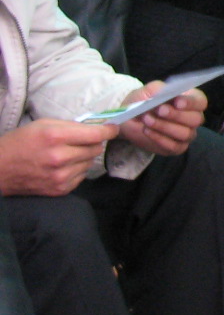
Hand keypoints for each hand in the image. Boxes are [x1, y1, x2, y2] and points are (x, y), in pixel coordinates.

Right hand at [0, 118, 118, 195]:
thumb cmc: (20, 142)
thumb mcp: (43, 125)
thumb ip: (71, 126)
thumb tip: (97, 127)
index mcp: (55, 137)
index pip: (95, 134)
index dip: (108, 130)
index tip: (113, 128)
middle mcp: (60, 158)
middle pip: (95, 148)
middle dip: (92, 142)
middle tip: (80, 141)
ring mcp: (60, 176)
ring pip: (90, 162)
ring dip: (83, 157)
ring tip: (66, 154)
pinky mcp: (60, 189)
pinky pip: (82, 176)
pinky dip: (76, 170)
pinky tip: (62, 166)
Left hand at [117, 85, 206, 156]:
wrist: (132, 122)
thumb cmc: (144, 103)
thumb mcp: (145, 92)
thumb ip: (154, 89)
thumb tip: (160, 92)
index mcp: (191, 100)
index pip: (200, 101)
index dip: (191, 102)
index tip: (177, 102)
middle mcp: (193, 118)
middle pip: (196, 119)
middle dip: (177, 115)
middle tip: (160, 110)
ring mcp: (187, 134)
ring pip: (185, 133)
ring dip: (165, 126)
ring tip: (147, 120)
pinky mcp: (177, 147)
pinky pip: (174, 146)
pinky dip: (159, 138)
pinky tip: (147, 130)